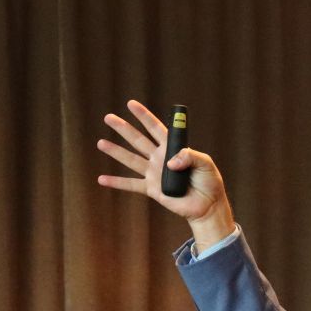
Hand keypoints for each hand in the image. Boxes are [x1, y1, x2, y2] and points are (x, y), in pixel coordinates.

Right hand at [96, 100, 234, 251]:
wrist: (207, 205)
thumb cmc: (209, 182)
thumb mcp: (206, 164)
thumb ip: (190, 157)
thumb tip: (169, 163)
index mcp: (172, 148)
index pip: (156, 128)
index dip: (144, 116)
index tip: (131, 104)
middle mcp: (159, 158)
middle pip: (138, 140)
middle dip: (123, 128)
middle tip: (108, 117)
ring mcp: (154, 173)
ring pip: (131, 160)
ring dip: (115, 151)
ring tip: (101, 143)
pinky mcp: (152, 189)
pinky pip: (131, 185)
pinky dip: (117, 183)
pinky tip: (102, 179)